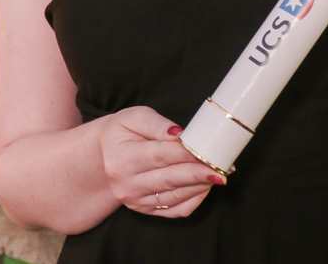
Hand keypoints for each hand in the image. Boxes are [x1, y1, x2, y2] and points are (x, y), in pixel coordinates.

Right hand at [97, 106, 225, 217]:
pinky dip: (193, 199)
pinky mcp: (144, 210)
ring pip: (176, 197)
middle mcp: (127, 184)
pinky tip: (204, 186)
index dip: (188, 154)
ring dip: (201, 186)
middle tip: (224, 168)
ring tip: (219, 174)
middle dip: (200, 173)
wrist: (103, 156)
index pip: (162, 155)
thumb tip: (180, 134)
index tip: (211, 152)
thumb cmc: (121, 132)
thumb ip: (157, 124)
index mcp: (123, 157)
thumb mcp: (134, 117)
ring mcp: (135, 201)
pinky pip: (175, 210)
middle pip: (171, 178)